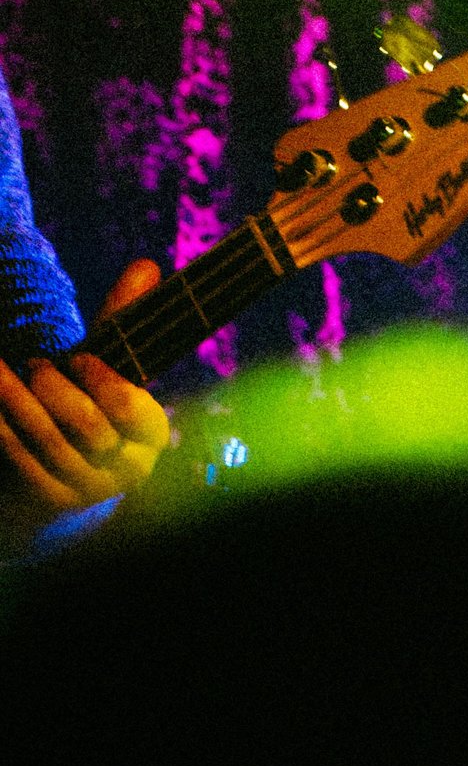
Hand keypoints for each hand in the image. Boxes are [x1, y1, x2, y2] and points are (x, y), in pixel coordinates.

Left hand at [0, 260, 172, 553]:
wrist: (71, 469)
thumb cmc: (94, 401)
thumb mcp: (110, 365)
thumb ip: (125, 318)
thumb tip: (145, 266)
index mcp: (153, 434)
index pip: (129, 405)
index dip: (100, 378)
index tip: (76, 356)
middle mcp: (127, 468)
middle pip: (85, 423)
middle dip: (54, 387)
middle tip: (34, 364)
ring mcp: (88, 489)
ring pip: (47, 439)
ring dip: (17, 401)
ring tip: (0, 371)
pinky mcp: (51, 499)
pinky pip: (21, 458)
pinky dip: (1, 427)